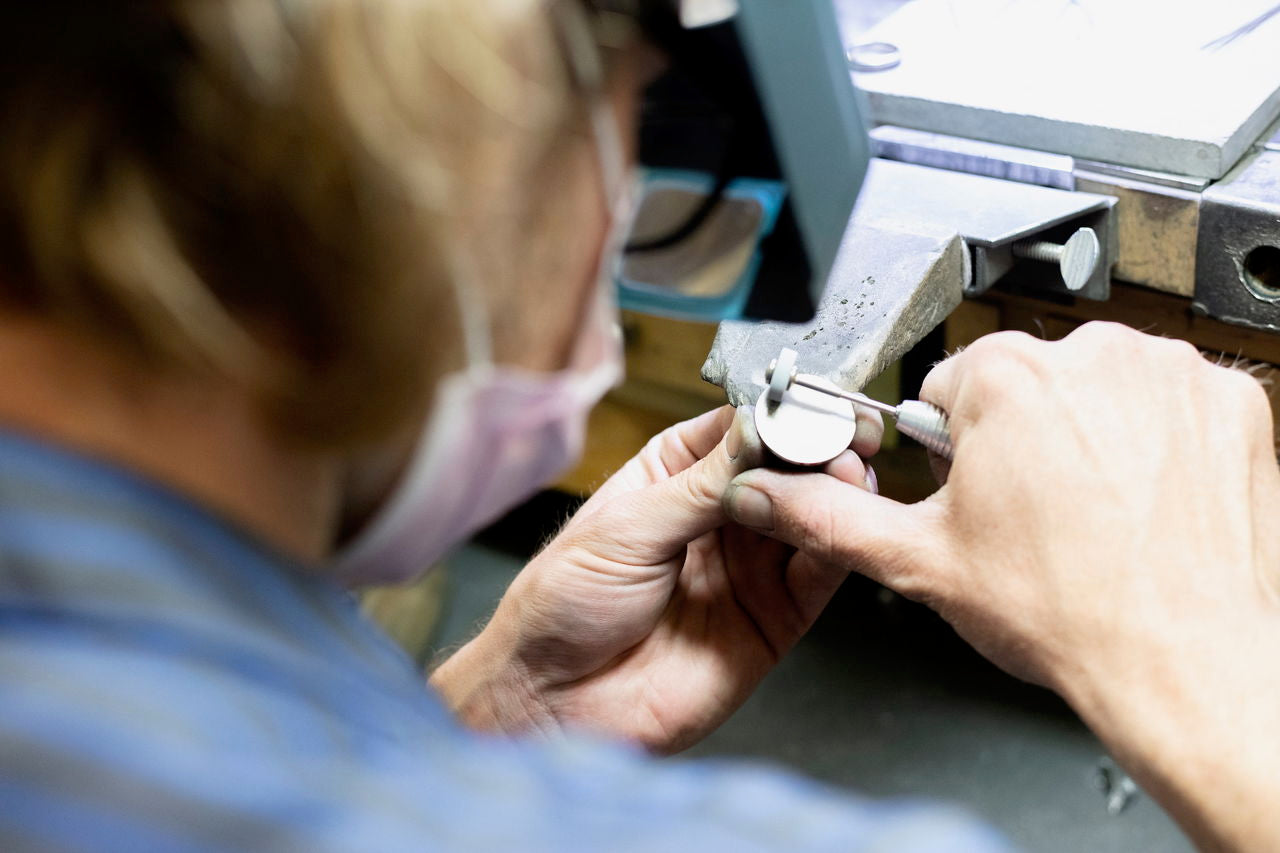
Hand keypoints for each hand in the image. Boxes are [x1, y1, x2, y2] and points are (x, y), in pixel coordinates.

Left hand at [431, 404, 880, 753]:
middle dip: (817, 448)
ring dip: (835, 493)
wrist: (556, 699)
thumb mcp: (629, 527)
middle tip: (842, 435)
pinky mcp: (774, 616)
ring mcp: (749, 564)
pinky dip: (839, 546)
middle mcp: (719, 514)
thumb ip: (702, 484)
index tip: (807, 403)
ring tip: (849, 472)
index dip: (777, 413)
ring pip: (810, 516)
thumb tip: (759, 427)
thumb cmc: (564, 604)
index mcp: (675, 474)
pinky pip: (819, 574)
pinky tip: (844, 523)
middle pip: (787, 468)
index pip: (741, 428)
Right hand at [723, 322, 1279, 849]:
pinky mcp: (1229, 400)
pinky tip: (1145, 497)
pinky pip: (1173, 399)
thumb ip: (827, 515)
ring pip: (1099, 385)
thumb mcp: (921, 562)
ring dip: (1090, 429)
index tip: (978, 486)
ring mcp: (1169, 374)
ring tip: (1091, 507)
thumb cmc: (1066, 614)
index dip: (953, 445)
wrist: (1183, 663)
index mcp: (1004, 381)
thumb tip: (763, 494)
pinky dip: (1160, 439)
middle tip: (1033, 509)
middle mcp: (1091, 357)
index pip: (950, 384)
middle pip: (1026, 380)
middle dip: (1020, 432)